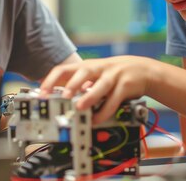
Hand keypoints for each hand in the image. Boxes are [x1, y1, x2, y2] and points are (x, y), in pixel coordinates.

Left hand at [40, 55, 154, 123]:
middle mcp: (99, 68)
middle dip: (72, 84)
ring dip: (90, 96)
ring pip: (101, 85)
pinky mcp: (125, 86)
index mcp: (87, 66)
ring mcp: (113, 76)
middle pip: (83, 72)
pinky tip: (97, 119)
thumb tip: (56, 95)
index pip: (65, 68)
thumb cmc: (114, 74)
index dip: (52, 79)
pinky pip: (114, 99)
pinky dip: (104, 111)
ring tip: (80, 107)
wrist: (143, 70)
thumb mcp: (95, 74)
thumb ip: (78, 83)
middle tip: (63, 95)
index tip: (42, 92)